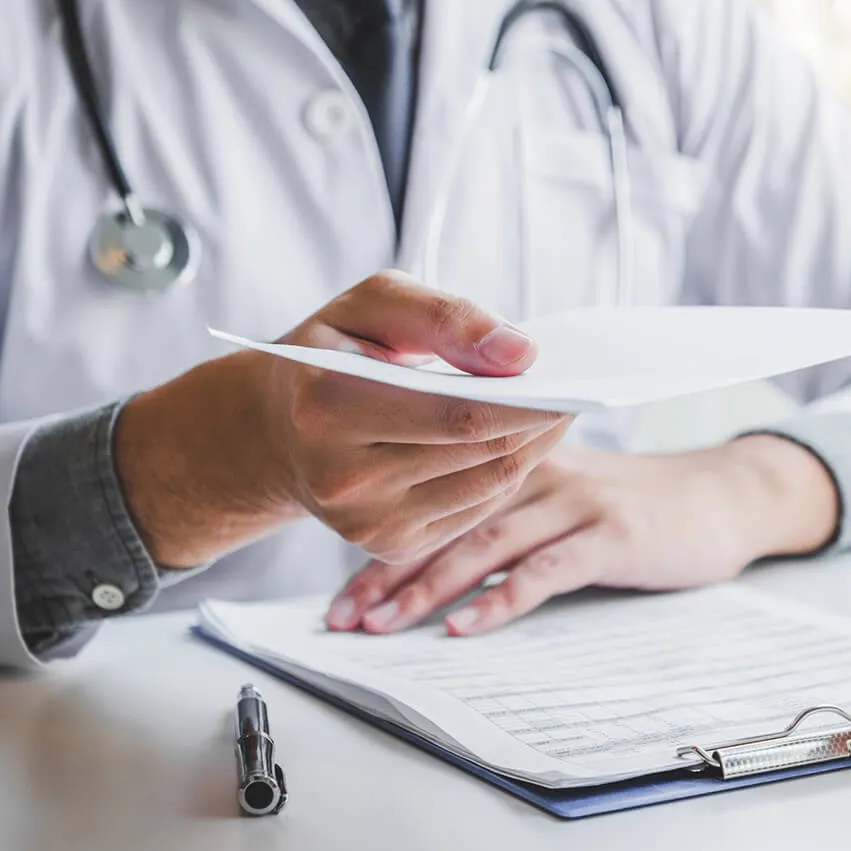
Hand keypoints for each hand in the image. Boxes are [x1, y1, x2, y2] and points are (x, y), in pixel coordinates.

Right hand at [116, 271, 570, 569]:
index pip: (461, 412)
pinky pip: (477, 509)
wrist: (273, 429)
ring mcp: (365, 523)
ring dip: (534, 446)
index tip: (569, 373)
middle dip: (541, 419)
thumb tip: (523, 354)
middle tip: (577, 388)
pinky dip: (507, 472)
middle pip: (482, 451)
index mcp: (329, 405)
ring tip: (556, 409)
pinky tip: (518, 440)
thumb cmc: (332, 351)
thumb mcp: (372, 304)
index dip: (527, 397)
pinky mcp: (388, 546)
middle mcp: (342, 477)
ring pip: (489, 485)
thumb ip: (445, 316)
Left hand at [324, 435, 838, 633]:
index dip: (382, 546)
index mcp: (519, 459)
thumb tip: (433, 565)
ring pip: (487, 542)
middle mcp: (541, 471)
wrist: (724, 496)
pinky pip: (546, 569)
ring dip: (429, 587)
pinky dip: (501, 600)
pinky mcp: (614, 534)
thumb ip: (509, 512)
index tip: (341, 597)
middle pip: (448, 520)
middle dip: (388, 572)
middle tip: (342, 618)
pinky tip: (464, 628)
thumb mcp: (566, 494)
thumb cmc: (639, 505)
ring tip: (384, 625)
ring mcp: (579, 501)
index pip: (435, 499)